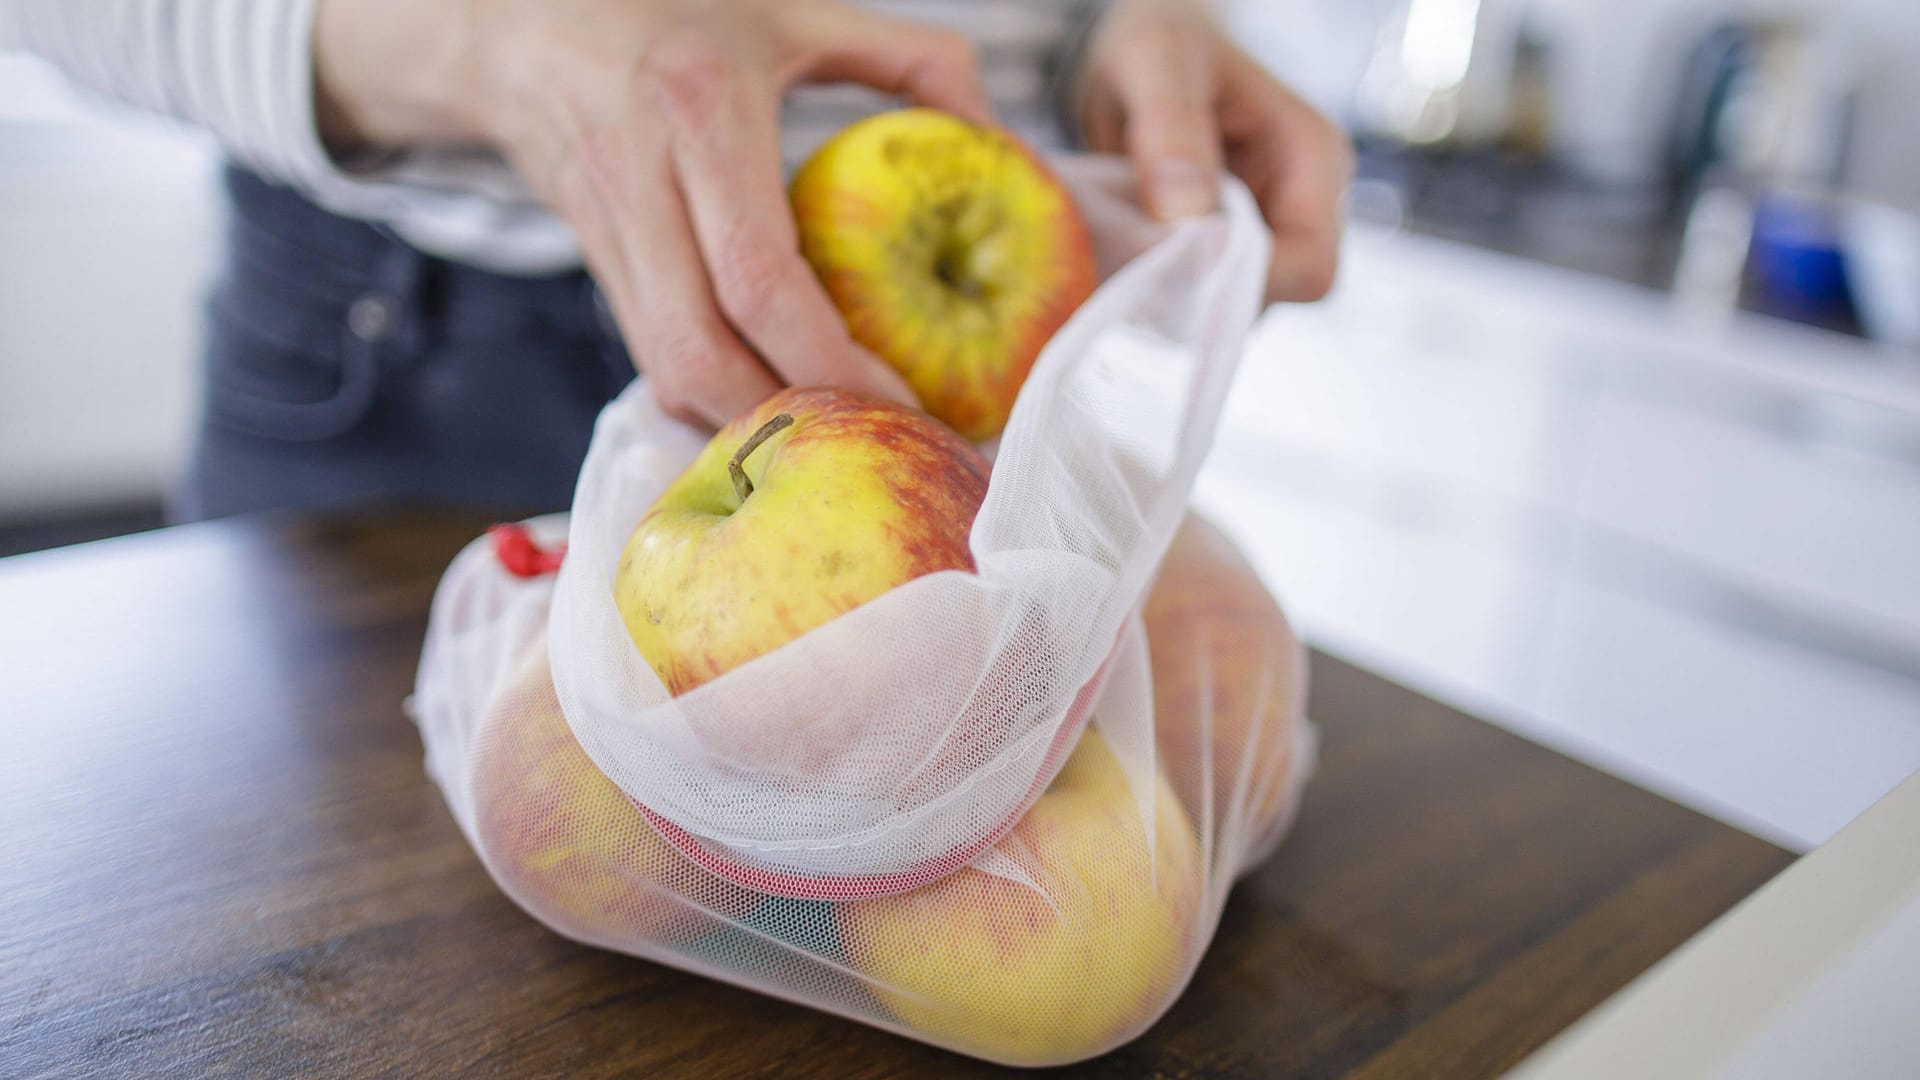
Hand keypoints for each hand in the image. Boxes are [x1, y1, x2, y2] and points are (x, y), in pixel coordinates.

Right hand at [314, 0, 988, 426]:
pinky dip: (715, 396)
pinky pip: (654, 360)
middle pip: (701, 352)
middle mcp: (646, 184)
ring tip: (827, 429)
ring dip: (746, 419)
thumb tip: (999, 135)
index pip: (758, 277)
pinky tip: (773, 398)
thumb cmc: (670, 8)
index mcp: (700, 112)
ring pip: (668, 372)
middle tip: (871, 437)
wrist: (521, 21)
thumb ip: (908, 59)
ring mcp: (612, 235)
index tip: (900, 397)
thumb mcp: (793, 11)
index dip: (829, 358)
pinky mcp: (597, 267)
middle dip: (788, 414)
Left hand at [1076, 0, 1353, 302]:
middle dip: (1206, 294)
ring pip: (1233, 305)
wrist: (1139, 49)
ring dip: (1178, 294)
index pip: (1310, 268)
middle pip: (1275, 297)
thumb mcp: (1158, 60)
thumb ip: (1172, 129)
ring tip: (1124, 253)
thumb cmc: (1160, 39)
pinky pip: (1201, 294)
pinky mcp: (1225, 249)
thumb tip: (1188, 215)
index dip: (1247, 285)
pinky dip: (1164, 286)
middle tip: (1135, 268)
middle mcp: (1301, 205)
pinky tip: (1126, 256)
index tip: (1174, 269)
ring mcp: (1266, 232)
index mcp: (1312, 159)